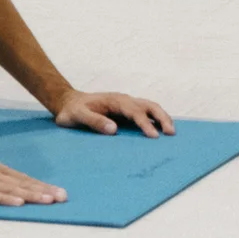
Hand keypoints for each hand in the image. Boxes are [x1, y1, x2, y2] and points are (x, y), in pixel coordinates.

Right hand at [0, 154, 65, 206]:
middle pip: (23, 182)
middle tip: (62, 197)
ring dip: (31, 194)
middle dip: (44, 190)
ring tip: (47, 201)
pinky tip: (19, 204)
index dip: (42, 186)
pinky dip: (7, 199)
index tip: (59, 193)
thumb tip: (14, 190)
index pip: (24, 179)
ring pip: (12, 188)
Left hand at [52, 88, 174, 137]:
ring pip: (150, 107)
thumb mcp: (78, 116)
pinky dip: (156, 120)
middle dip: (162, 118)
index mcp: (114, 101)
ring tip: (171, 132)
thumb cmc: (72, 111)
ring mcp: (126, 105)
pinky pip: (144, 113)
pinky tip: (160, 130)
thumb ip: (94, 121)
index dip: (145, 123)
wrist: (67, 103)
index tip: (154, 136)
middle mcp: (123, 100)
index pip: (134, 111)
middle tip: (171, 133)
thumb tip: (114, 129)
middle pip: (148, 105)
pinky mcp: (125, 112)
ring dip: (162, 118)